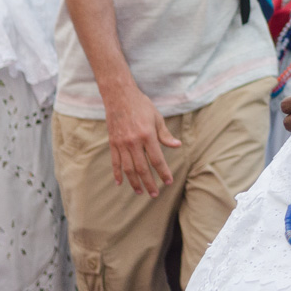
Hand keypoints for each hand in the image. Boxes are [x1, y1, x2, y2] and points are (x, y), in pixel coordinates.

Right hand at [100, 81, 181, 196]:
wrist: (119, 96)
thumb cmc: (141, 105)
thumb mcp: (157, 117)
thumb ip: (165, 134)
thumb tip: (177, 146)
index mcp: (147, 135)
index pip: (157, 159)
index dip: (163, 172)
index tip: (168, 181)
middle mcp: (133, 142)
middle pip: (142, 168)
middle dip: (149, 183)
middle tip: (155, 194)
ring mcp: (121, 143)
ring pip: (128, 168)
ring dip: (134, 182)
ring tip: (141, 192)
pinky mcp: (112, 143)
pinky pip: (115, 162)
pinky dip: (117, 173)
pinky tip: (121, 183)